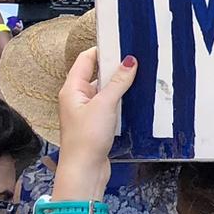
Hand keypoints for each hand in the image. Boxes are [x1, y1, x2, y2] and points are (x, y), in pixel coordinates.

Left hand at [55, 49, 136, 170]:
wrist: (84, 169)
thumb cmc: (87, 137)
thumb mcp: (105, 105)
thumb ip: (118, 82)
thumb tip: (130, 61)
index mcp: (72, 89)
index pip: (86, 59)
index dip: (103, 49)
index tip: (123, 43)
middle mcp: (77, 97)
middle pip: (97, 73)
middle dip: (116, 67)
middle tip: (138, 59)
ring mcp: (87, 110)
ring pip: (105, 90)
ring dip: (120, 85)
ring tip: (141, 76)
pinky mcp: (96, 122)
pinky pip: (110, 104)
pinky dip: (122, 99)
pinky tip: (136, 98)